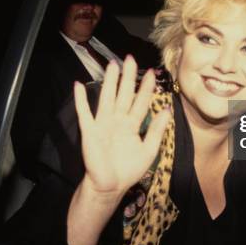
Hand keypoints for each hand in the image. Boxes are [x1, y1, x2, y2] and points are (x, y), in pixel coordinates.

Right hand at [73, 56, 170, 196]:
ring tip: (111, 65)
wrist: (110, 186)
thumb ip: (157, 130)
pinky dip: (80, 100)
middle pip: (123, 94)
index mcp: (132, 124)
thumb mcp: (148, 150)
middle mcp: (118, 120)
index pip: (140, 101)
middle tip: (130, 58)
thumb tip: (167, 109)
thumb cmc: (128, 169)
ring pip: (107, 98)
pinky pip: (84, 113)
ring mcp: (103, 124)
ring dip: (109, 82)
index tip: (152, 72)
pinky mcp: (90, 131)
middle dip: (127, 77)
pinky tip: (78, 86)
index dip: (146, 87)